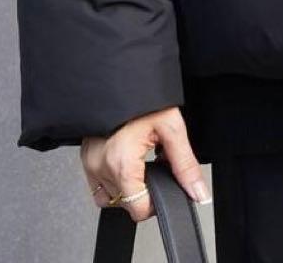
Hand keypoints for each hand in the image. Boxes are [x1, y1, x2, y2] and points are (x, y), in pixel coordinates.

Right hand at [80, 105, 210, 222]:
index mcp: (121, 163)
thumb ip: (185, 165)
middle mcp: (100, 167)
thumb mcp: (171, 128)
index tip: (164, 185)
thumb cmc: (144, 98)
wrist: (120, 74)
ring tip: (140, 162)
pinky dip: (113, 178)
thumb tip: (197, 192)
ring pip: (109, 196)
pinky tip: (126, 159)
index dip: (156, 203)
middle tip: (154, 163)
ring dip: (126, 187)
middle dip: (143, 190)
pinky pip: (98, 183)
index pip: (137, 209)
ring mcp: (89, 163)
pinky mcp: (84, 157)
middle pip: (125, 202)